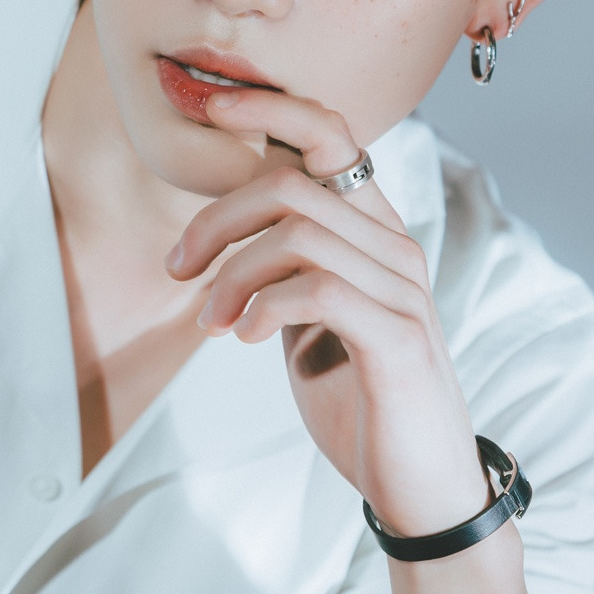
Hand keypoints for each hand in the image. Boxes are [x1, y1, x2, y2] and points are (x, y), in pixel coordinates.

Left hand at [166, 88, 490, 537]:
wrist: (416, 486)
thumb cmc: (357, 396)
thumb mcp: (307, 316)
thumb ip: (281, 265)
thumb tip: (221, 225)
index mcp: (372, 230)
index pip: (331, 135)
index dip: (268, 109)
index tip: (207, 108)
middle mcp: (394, 244)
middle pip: (290, 184)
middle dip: (215, 219)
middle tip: (178, 269)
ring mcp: (402, 288)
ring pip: (296, 232)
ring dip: (231, 276)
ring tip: (209, 324)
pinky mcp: (399, 336)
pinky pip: (318, 289)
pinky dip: (263, 305)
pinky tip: (245, 337)